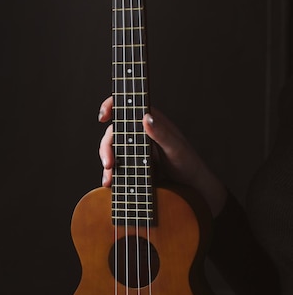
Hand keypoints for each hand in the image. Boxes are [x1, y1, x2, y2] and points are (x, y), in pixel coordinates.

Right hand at [98, 96, 226, 216]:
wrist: (192, 188)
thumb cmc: (188, 164)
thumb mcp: (176, 148)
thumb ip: (161, 134)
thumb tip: (146, 117)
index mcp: (152, 121)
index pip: (128, 107)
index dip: (112, 106)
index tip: (103, 116)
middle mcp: (141, 133)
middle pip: (114, 132)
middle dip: (106, 146)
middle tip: (109, 163)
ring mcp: (136, 148)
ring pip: (112, 149)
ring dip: (107, 162)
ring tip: (110, 178)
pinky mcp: (133, 164)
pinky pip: (117, 165)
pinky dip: (111, 174)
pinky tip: (110, 182)